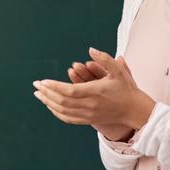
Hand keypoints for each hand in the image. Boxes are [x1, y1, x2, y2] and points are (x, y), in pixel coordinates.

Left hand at [34, 48, 154, 135]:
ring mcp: (88, 115)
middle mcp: (90, 105)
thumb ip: (105, 59)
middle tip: (36, 85)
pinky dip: (56, 112)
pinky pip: (67, 118)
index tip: (42, 81)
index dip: (53, 86)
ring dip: (48, 102)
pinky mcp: (88, 120)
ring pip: (62, 111)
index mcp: (95, 91)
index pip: (68, 91)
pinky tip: (50, 105)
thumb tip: (90, 49)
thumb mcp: (119, 70)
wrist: (134, 110)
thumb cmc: (126, 88)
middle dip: (46, 93)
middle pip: (62, 101)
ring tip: (38, 94)